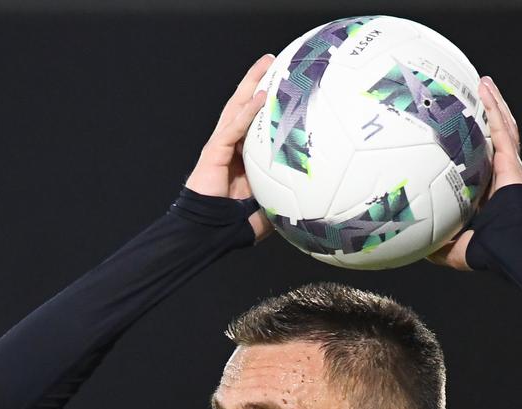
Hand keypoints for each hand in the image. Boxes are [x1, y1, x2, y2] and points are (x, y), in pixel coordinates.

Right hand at [186, 54, 276, 241]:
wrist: (207, 232)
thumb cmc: (233, 224)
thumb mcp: (268, 210)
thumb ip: (285, 202)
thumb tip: (313, 205)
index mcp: (243, 156)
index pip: (257, 123)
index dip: (268, 105)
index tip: (285, 89)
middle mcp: (232, 146)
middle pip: (245, 106)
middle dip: (257, 82)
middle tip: (273, 62)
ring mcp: (221, 146)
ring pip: (237, 108)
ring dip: (251, 85)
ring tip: (265, 65)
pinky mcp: (214, 151)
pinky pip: (234, 127)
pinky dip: (247, 111)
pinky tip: (261, 96)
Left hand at [427, 74, 521, 270]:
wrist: (508, 248)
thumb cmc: (486, 252)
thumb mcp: (451, 248)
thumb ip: (434, 243)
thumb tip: (409, 244)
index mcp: (487, 191)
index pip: (478, 162)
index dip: (472, 146)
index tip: (459, 133)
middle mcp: (499, 175)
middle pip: (493, 138)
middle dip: (486, 116)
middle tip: (473, 96)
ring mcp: (508, 167)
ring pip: (502, 127)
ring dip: (493, 103)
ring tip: (483, 83)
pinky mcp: (512, 162)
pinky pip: (503, 128)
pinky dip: (495, 106)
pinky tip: (486, 88)